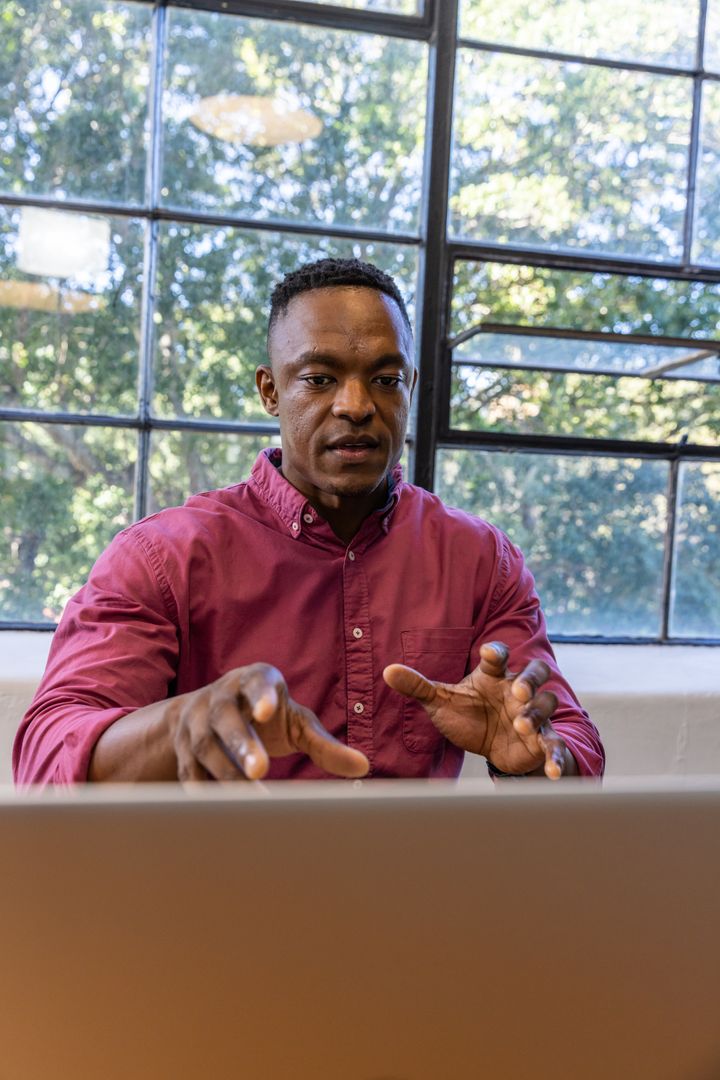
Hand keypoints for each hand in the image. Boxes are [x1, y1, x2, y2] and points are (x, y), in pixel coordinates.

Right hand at [165, 663, 369, 782]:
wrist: (205, 712)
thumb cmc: (265, 717)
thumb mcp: (294, 722)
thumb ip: (324, 743)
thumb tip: (363, 766)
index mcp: (252, 681)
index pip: (256, 684)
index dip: (261, 695)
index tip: (269, 711)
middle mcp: (219, 698)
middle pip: (225, 720)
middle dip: (242, 744)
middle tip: (260, 770)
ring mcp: (196, 723)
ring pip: (206, 748)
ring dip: (226, 774)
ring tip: (250, 800)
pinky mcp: (183, 750)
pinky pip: (189, 771)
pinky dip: (203, 791)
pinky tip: (220, 812)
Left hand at [383, 641, 570, 779]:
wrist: (491, 747)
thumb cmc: (468, 716)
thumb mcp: (441, 702)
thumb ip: (418, 686)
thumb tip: (388, 670)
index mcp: (493, 675)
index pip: (498, 656)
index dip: (496, 652)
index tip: (489, 652)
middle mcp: (516, 690)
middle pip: (535, 672)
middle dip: (530, 679)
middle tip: (519, 689)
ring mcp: (532, 714)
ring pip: (546, 704)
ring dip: (536, 713)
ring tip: (522, 725)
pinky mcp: (540, 740)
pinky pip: (553, 743)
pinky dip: (557, 755)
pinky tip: (552, 769)